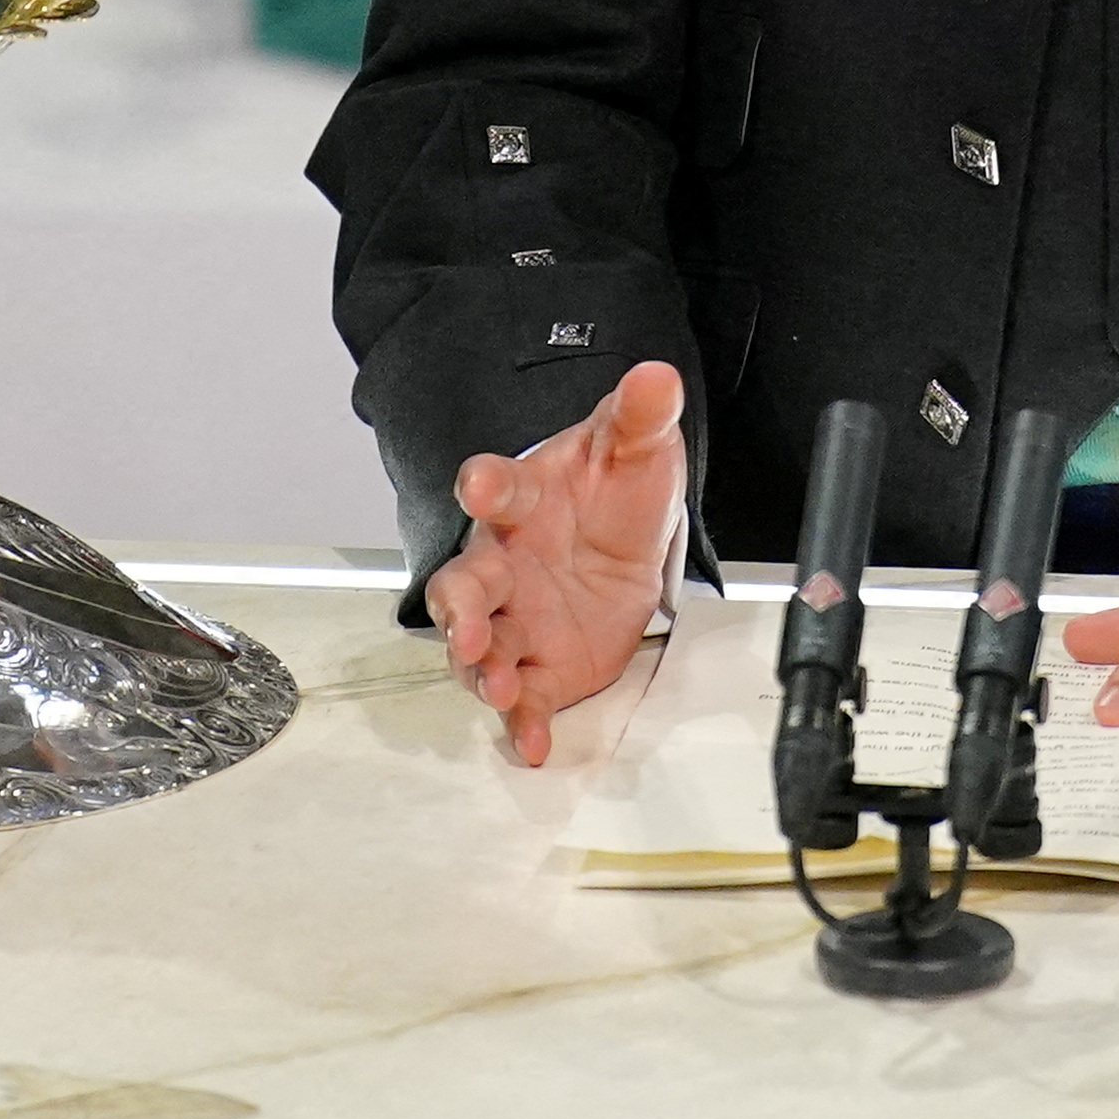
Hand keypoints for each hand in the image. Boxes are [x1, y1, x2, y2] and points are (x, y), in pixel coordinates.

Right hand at [429, 358, 686, 766]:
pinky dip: (522, 721)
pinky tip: (532, 743)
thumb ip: (641, 414)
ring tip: (495, 685)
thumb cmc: (611, 490)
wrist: (623, 543)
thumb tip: (655, 375)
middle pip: (465, 584)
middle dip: (462, 608)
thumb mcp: (636, 447)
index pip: (495, 488)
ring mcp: (515, 619)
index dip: (485, 487)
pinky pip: (522, 697)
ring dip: (481, 667)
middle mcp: (504, 562)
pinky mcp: (538, 665)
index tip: (480, 486)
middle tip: (468, 625)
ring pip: (479, 648)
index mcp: (522, 501)